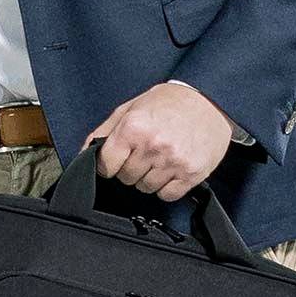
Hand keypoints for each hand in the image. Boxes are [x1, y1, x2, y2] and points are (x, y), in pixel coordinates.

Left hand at [86, 81, 235, 201]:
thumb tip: (85, 154)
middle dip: (131, 168)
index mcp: (133, 127)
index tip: (118, 158)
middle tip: (146, 151)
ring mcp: (173, 161)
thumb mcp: (131, 108)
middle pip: (126, 178)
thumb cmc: (169, 102)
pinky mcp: (191, 173)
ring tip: (161, 157)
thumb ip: (105, 131)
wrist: (210, 101)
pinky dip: (167, 186)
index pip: (106, 165)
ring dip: (150, 177)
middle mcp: (152, 146)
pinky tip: (172, 168)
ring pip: (146, 188)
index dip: (110, 163)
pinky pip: (167, 195)